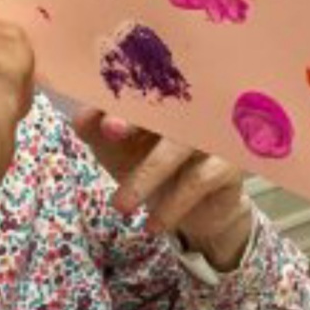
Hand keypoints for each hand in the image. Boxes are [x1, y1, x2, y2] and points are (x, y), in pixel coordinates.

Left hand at [74, 107, 252, 271]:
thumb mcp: (118, 150)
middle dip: (133, 118)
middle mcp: (190, 109)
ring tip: (120, 206)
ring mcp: (212, 133)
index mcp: (161, 99)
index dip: (118, 93)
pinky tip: (154, 225)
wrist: (194, 211)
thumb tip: (79, 118)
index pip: (141, 84)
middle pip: (163, 105)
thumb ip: (98, 131)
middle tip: (110, 132)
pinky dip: (172, 205)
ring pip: (176, 147)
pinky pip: (199, 180)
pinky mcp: (230, 163)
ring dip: (145, 177)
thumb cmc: (151, 169)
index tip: (95, 115)